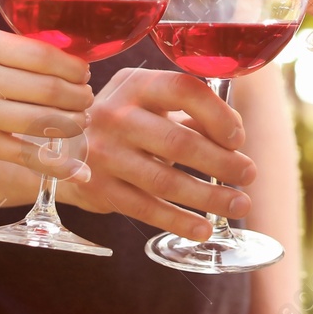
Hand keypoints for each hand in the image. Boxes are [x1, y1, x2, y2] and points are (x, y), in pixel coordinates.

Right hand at [0, 28, 94, 178]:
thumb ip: (16, 51)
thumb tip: (74, 60)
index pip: (44, 54)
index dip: (74, 67)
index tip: (83, 73)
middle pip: (49, 88)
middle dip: (79, 96)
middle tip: (86, 99)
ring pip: (43, 121)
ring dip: (73, 124)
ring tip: (79, 121)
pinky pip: (27, 156)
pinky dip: (59, 165)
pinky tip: (81, 170)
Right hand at [62, 67, 256, 240]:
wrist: (64, 147)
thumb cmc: (128, 122)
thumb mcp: (151, 105)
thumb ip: (192, 113)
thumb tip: (235, 136)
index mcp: (135, 85)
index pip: (183, 90)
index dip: (217, 114)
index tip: (238, 137)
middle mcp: (115, 115)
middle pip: (178, 141)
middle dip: (221, 162)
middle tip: (248, 174)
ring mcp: (103, 154)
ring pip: (164, 180)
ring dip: (209, 196)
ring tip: (238, 205)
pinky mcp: (98, 188)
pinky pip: (146, 208)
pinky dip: (179, 221)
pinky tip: (204, 228)